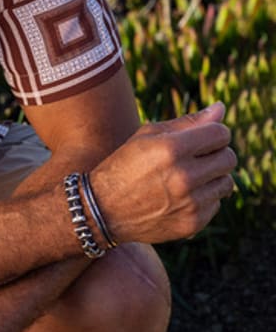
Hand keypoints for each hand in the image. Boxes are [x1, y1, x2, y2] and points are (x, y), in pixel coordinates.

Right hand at [92, 102, 236, 244]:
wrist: (102, 209)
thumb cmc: (124, 165)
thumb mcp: (146, 136)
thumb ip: (187, 122)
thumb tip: (221, 108)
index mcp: (171, 149)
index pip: (220, 133)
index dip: (213, 133)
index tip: (201, 139)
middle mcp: (183, 176)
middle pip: (229, 158)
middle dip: (215, 154)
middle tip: (194, 159)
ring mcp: (190, 203)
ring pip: (226, 182)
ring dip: (212, 178)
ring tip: (187, 178)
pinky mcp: (192, 223)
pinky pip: (216, 204)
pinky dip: (203, 199)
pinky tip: (181, 198)